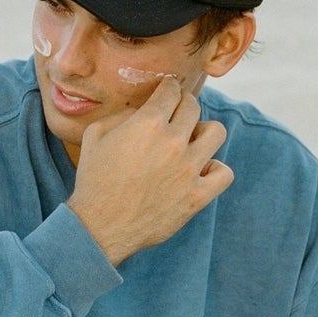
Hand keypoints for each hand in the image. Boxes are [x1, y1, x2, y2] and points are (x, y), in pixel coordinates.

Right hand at [67, 77, 232, 266]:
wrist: (99, 227)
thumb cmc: (93, 181)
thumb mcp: (94, 135)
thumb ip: (122, 114)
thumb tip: (143, 109)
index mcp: (147, 123)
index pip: (172, 90)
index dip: (169, 89)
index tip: (167, 95)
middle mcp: (172, 142)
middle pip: (193, 107)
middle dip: (184, 106)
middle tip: (177, 116)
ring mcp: (188, 170)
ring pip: (216, 132)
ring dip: (204, 133)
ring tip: (192, 142)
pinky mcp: (197, 196)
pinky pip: (224, 172)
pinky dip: (215, 169)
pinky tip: (200, 171)